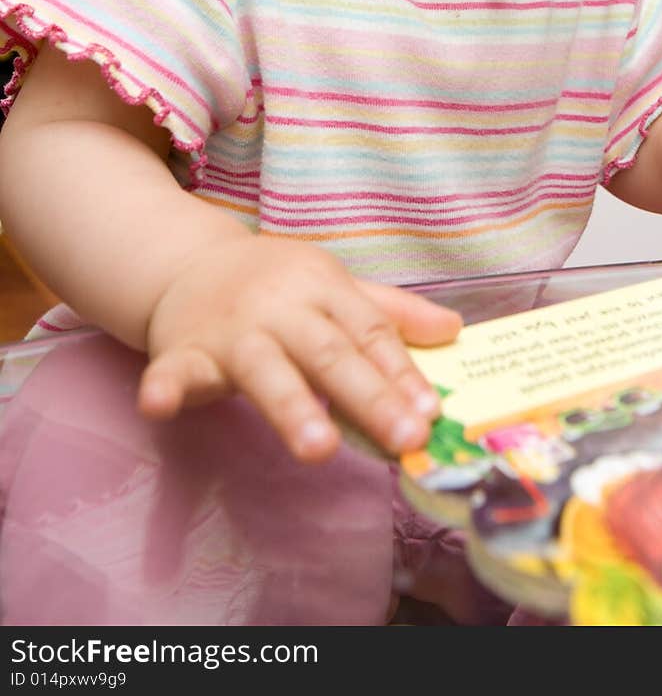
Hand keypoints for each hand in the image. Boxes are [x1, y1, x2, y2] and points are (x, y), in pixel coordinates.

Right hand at [137, 237, 460, 462]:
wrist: (188, 261)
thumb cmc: (274, 284)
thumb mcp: (335, 286)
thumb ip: (392, 313)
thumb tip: (454, 330)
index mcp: (323, 288)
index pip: (370, 333)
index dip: (401, 373)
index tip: (430, 413)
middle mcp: (281, 307)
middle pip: (329, 353)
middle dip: (368, 396)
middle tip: (402, 437)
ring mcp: (231, 329)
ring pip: (265, 369)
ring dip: (291, 407)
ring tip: (319, 448)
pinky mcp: (182, 350)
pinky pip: (174, 371)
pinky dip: (166, 388)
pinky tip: (159, 407)